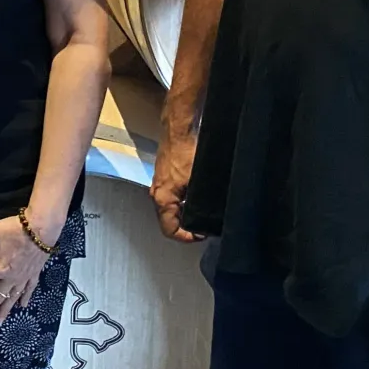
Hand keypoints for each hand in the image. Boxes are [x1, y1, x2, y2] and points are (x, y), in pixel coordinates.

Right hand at [151, 128, 202, 242]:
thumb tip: (211, 217)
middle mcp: (157, 194)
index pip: (169, 229)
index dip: (187, 237)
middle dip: (186, 228)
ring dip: (184, 216)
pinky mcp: (165, 178)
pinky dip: (182, 204)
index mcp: (162, 198)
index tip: (201, 235)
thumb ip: (201, 202)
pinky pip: (171, 199)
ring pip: (169, 210)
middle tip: (203, 227)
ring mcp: (159, 186)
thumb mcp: (197, 181)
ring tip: (201, 215)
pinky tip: (196, 200)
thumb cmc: (185, 152)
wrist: (178, 131)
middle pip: (168, 222)